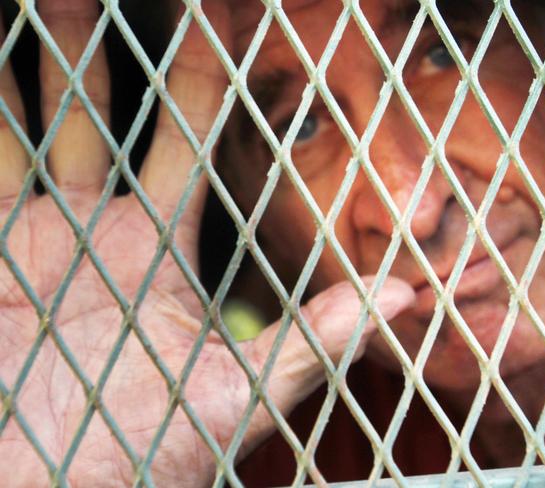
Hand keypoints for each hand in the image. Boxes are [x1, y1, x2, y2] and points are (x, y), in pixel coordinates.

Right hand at [0, 1, 414, 485]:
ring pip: (36, 124)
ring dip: (35, 63)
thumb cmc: (159, 443)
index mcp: (163, 243)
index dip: (202, 72)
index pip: (189, 135)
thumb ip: (317, 337)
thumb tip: (403, 294)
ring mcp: (43, 233)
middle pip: (105, 112)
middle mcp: (104, 225)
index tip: (218, 11)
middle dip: (101, 45)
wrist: (72, 481)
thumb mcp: (245, 389)